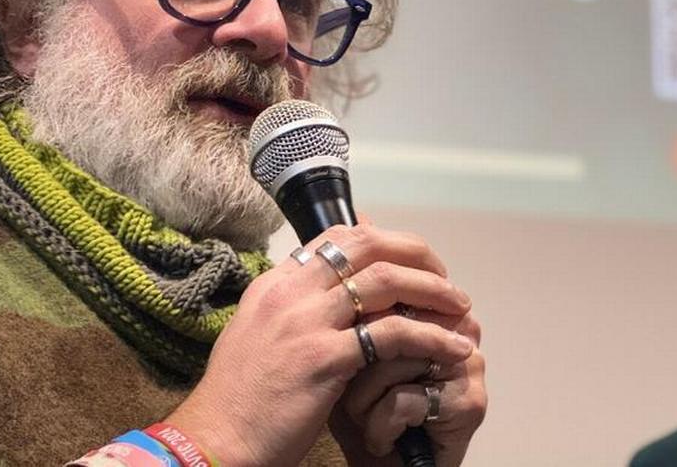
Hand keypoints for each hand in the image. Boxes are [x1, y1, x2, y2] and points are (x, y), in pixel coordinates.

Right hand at [167, 224, 475, 466]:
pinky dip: (430, 337)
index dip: (383, 240)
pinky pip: (392, 334)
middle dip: (416, 255)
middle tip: (444, 276)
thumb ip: (291, 309)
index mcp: (274, 285)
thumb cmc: (238, 399)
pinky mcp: (324, 358)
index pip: (335, 237)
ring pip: (385, 281)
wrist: (217, 439)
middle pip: (366, 245)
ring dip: (431, 290)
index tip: (411, 260)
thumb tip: (329, 296)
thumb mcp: (257, 334)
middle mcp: (290, 293)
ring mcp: (307, 322)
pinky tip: (451, 348)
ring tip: (459, 308)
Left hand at [331, 307, 486, 465]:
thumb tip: (343, 285)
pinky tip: (381, 440)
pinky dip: (378, 428)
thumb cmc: (364, 410)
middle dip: (357, 368)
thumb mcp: (350, 352)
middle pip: (387, 323)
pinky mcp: (470, 404)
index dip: (355, 327)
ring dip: (363, 402)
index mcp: (433, 306)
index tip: (344, 357)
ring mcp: (469, 365)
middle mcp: (459, 328)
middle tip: (355, 398)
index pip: (386, 292)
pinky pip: (403, 401)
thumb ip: (357, 314)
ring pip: (391, 361)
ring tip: (368, 420)